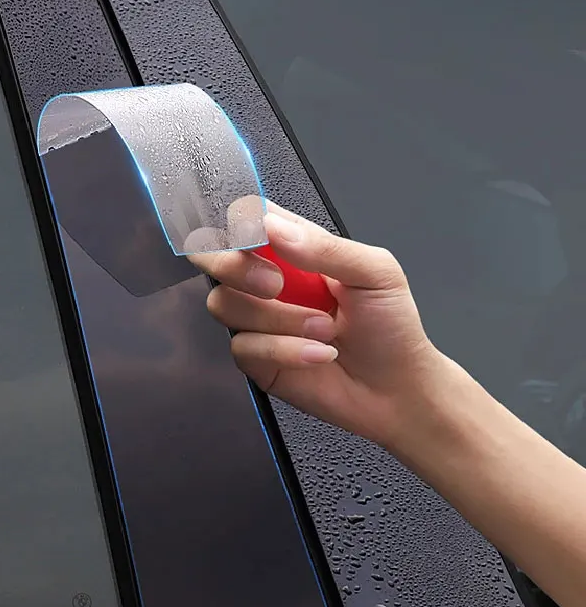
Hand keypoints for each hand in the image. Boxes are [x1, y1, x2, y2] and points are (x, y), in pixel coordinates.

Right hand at [188, 201, 448, 449]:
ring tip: (325, 329)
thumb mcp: (374, 272)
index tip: (255, 236)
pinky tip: (320, 354)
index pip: (245, 217)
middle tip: (275, 284)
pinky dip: (286, 350)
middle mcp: (265, 278)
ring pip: (224, 303)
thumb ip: (324, 247)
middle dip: (235, 267)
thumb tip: (270, 227)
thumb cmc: (390, 324)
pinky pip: (243, 346)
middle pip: (212, 256)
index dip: (239, 222)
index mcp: (292, 247)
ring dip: (279, 318)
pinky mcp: (254, 357)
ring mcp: (256, 319)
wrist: (396, 389)